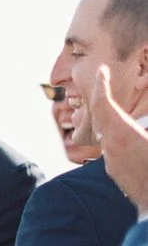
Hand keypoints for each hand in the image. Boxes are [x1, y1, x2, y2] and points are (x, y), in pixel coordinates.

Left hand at [91, 62, 147, 214]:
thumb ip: (145, 125)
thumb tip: (142, 123)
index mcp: (123, 137)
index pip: (104, 105)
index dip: (102, 86)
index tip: (102, 71)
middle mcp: (111, 150)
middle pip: (101, 118)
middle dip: (103, 98)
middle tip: (106, 82)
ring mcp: (112, 164)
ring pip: (106, 134)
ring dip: (111, 117)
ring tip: (118, 104)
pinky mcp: (117, 174)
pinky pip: (113, 149)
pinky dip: (118, 135)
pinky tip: (129, 134)